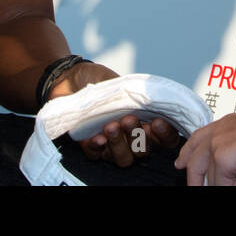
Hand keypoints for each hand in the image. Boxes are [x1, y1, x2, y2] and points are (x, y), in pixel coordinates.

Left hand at [47, 62, 181, 166]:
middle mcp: (129, 137)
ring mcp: (110, 143)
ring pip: (123, 158)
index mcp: (143, 121)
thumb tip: (152, 100)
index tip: (156, 122)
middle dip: (138, 138)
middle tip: (129, 119)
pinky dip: (98, 147)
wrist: (71, 77)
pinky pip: (96, 155)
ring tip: (112, 126)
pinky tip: (98, 138)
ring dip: (119, 144)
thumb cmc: (99, 79)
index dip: (164, 135)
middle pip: (142, 152)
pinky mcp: (89, 145)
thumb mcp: (121, 83)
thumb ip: (136, 95)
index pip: (163, 139)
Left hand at [175, 102, 235, 185]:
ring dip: (219, 187)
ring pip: (206, 177)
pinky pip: (220, 185)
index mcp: (224, 125)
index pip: (197, 139)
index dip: (187, 153)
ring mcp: (217, 145)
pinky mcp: (223, 158)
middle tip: (193, 187)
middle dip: (192, 178)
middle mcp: (217, 132)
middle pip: (193, 160)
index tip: (181, 163)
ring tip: (229, 190)